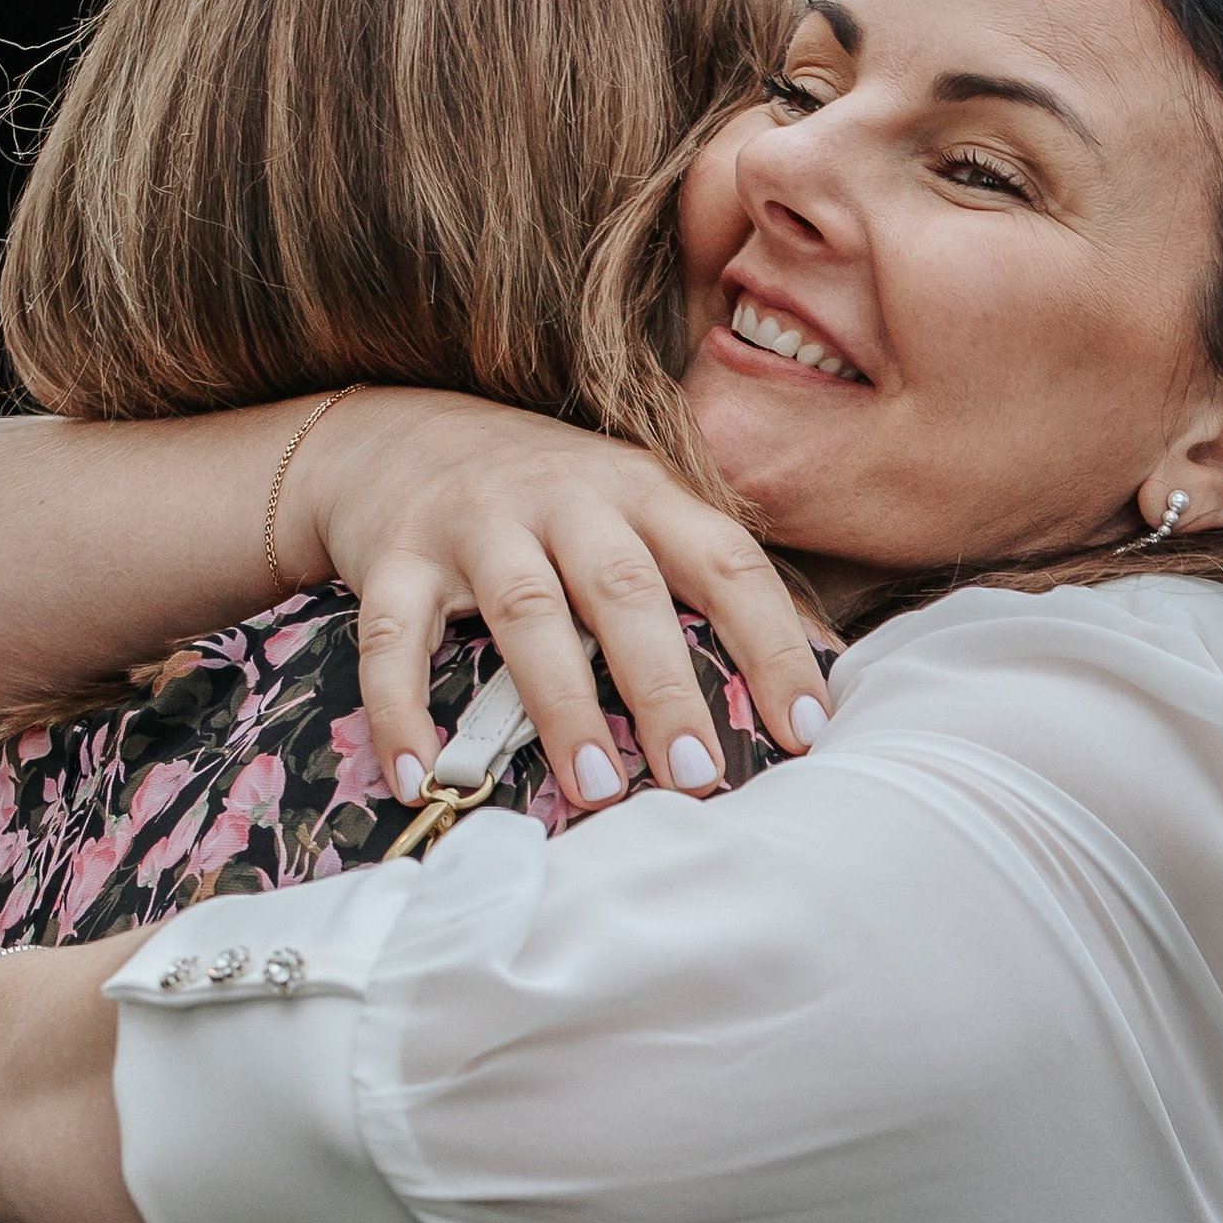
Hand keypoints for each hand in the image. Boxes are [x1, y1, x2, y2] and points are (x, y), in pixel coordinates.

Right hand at [289, 390, 831, 812]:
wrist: (391, 433)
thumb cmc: (544, 499)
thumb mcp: (635, 513)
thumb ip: (712, 578)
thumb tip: (830, 662)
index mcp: (640, 490)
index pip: (724, 561)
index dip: (772, 643)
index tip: (806, 730)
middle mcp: (564, 496)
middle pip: (626, 591)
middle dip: (668, 687)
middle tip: (701, 778)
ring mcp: (476, 524)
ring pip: (526, 614)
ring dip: (563, 706)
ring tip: (598, 790)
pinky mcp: (393, 557)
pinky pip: (394, 640)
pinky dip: (402, 710)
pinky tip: (419, 778)